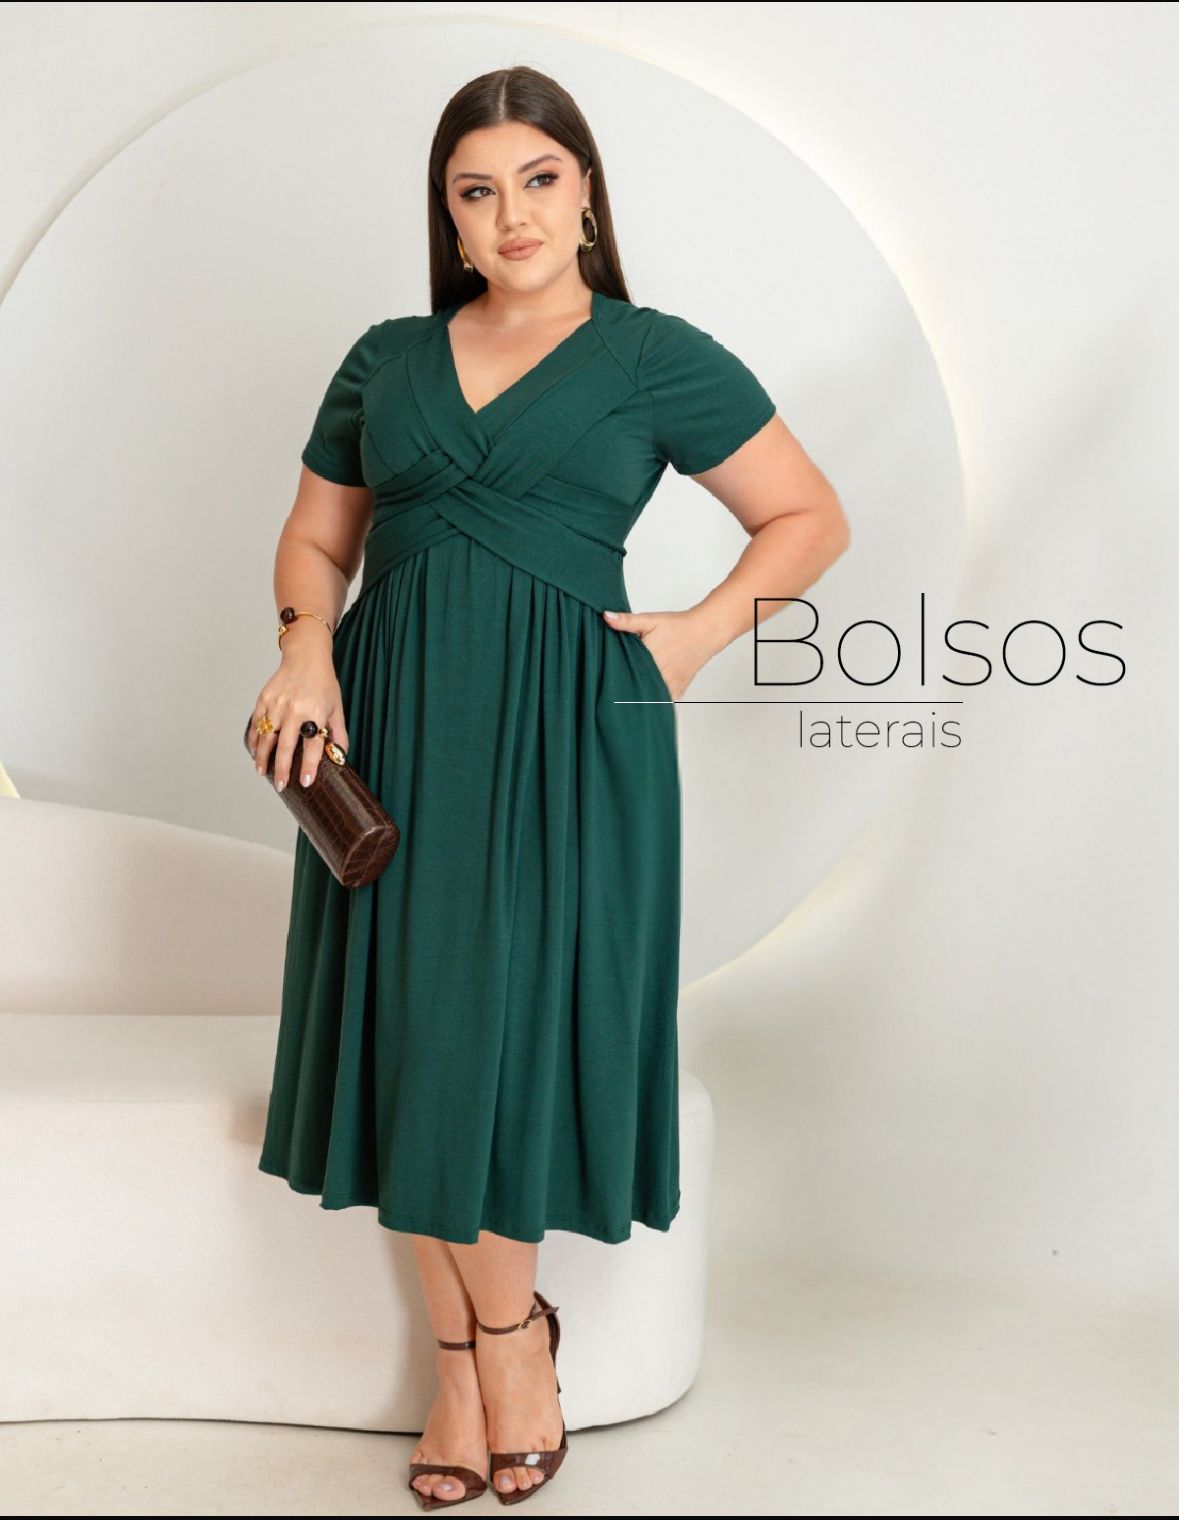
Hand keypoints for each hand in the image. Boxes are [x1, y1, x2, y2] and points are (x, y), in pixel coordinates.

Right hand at [248, 651, 349, 792]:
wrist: (306, 656)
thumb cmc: (324, 684)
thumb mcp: (337, 708)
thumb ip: (338, 734)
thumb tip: (339, 758)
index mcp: (315, 712)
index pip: (312, 745)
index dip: (308, 765)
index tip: (305, 782)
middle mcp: (294, 709)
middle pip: (285, 745)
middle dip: (282, 769)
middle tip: (281, 786)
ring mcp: (277, 704)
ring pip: (266, 737)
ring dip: (263, 758)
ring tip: (262, 773)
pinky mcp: (264, 699)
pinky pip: (257, 724)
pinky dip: (254, 740)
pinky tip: (255, 753)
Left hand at [601, 607, 703, 700]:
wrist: (705, 631)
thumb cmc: (678, 626)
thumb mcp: (650, 620)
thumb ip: (627, 621)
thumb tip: (606, 616)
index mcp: (648, 659)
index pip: (623, 675)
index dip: (614, 677)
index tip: (605, 681)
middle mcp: (660, 675)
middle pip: (635, 689)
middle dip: (625, 689)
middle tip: (613, 693)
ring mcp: (670, 685)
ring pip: (649, 698)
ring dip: (640, 696)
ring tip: (629, 697)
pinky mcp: (678, 691)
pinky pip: (662, 700)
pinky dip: (655, 698)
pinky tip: (647, 694)